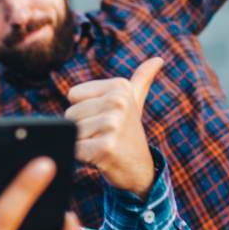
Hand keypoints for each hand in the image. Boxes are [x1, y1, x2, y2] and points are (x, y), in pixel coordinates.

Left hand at [65, 58, 163, 197]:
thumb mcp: (134, 102)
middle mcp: (118, 102)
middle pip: (70, 113)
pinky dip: (80, 156)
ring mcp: (112, 124)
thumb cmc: (129, 133)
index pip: (73, 95)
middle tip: (103, 136)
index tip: (104, 119)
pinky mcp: (105, 147)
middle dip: (81, 128)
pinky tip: (98, 158)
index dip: (84, 111)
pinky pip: (75, 148)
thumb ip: (141, 79)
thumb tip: (158, 59)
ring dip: (82, 143)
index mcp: (119, 87)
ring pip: (71, 131)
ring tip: (102, 145)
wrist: (140, 170)